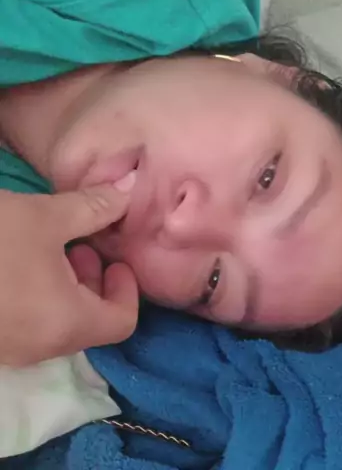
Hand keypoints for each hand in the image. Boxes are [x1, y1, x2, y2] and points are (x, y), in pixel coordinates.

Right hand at [0, 174, 138, 366]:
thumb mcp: (44, 216)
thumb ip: (94, 209)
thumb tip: (128, 192)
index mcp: (67, 325)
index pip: (122, 322)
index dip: (126, 287)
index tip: (113, 257)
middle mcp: (39, 349)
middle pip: (89, 324)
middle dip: (91, 282)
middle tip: (80, 244)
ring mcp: (5, 350)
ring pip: (53, 324)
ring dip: (62, 288)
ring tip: (44, 247)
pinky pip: (22, 326)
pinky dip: (33, 299)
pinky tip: (12, 263)